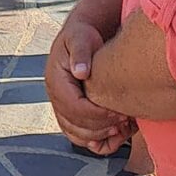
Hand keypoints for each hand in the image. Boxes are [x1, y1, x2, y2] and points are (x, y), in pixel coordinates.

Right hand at [45, 20, 132, 149]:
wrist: (80, 38)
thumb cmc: (82, 36)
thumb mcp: (81, 38)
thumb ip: (80, 53)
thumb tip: (80, 71)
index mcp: (55, 78)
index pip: (73, 106)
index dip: (96, 114)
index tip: (117, 113)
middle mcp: (54, 93)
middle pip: (73, 122)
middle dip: (99, 126)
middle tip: (122, 122)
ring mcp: (58, 102)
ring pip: (73, 131)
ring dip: (96, 135)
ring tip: (117, 128)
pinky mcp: (66, 109)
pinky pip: (74, 132)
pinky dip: (90, 139)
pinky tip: (107, 134)